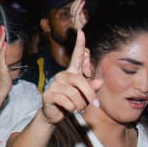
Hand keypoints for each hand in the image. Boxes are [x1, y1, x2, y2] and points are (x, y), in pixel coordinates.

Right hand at [0, 25, 12, 103]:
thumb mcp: (3, 70)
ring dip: (0, 39)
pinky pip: (1, 56)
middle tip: (0, 27)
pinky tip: (3, 43)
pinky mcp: (0, 67)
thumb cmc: (2, 82)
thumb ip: (2, 63)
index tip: (0, 31)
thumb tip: (4, 59)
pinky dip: (2, 49)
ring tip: (2, 31)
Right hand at [41, 0, 101, 123]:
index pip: (76, 56)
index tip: (81, 31)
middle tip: (94, 105)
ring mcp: (54, 84)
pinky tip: (69, 110)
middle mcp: (62, 75)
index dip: (79, 44)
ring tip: (77, 108)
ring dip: (80, 104)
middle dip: (90, 95)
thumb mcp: (84, 96)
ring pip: (74, 93)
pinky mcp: (49, 94)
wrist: (54, 115)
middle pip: (80, 81)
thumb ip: (92, 88)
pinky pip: (66, 101)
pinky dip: (71, 108)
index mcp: (72, 73)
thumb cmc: (71, 103)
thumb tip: (99, 82)